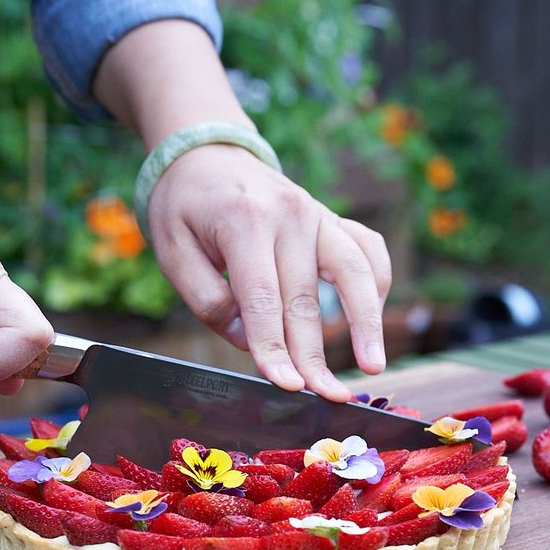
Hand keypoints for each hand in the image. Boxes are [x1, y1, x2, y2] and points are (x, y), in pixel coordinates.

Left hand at [146, 144, 390, 400]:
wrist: (206, 151)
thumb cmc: (184, 207)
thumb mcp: (172, 250)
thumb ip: (206, 297)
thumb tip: (247, 339)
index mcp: (245, 222)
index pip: (263, 299)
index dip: (276, 347)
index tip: (287, 385)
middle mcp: (291, 215)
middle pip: (306, 299)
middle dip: (315, 355)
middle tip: (326, 398)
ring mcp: (318, 214)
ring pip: (354, 274)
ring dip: (366, 324)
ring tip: (372, 367)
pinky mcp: (333, 219)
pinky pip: (368, 251)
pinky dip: (377, 285)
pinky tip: (371, 320)